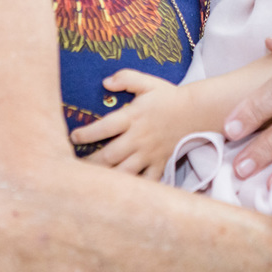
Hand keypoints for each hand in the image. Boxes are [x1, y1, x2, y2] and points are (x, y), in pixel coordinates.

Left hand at [70, 70, 190, 177]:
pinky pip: (147, 181)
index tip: (73, 137)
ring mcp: (150, 154)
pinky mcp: (160, 163)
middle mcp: (139, 138)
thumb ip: (126, 78)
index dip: (86, 134)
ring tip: (91, 183)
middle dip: (89, 163)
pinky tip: (122, 193)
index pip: (104, 127)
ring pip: (125, 172)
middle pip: (109, 156)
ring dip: (107, 178)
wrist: (198, 111)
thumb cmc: (169, 97)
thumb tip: (105, 82)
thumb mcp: (148, 83)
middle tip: (73, 168)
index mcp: (133, 117)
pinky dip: (136, 189)